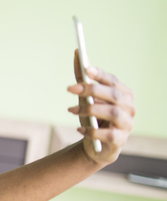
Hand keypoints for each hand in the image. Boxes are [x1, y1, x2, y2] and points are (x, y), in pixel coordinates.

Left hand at [67, 49, 135, 164]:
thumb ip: (82, 78)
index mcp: (123, 94)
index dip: (100, 74)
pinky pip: (108, 134)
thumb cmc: (93, 118)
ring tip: (72, 110)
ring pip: (113, 112)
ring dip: (90, 109)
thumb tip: (77, 53)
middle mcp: (129, 107)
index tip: (86, 69)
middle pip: (113, 94)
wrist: (95, 147)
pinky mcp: (120, 140)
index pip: (113, 81)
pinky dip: (92, 131)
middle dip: (91, 89)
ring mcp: (127, 124)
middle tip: (70, 88)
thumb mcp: (85, 98)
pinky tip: (80, 129)